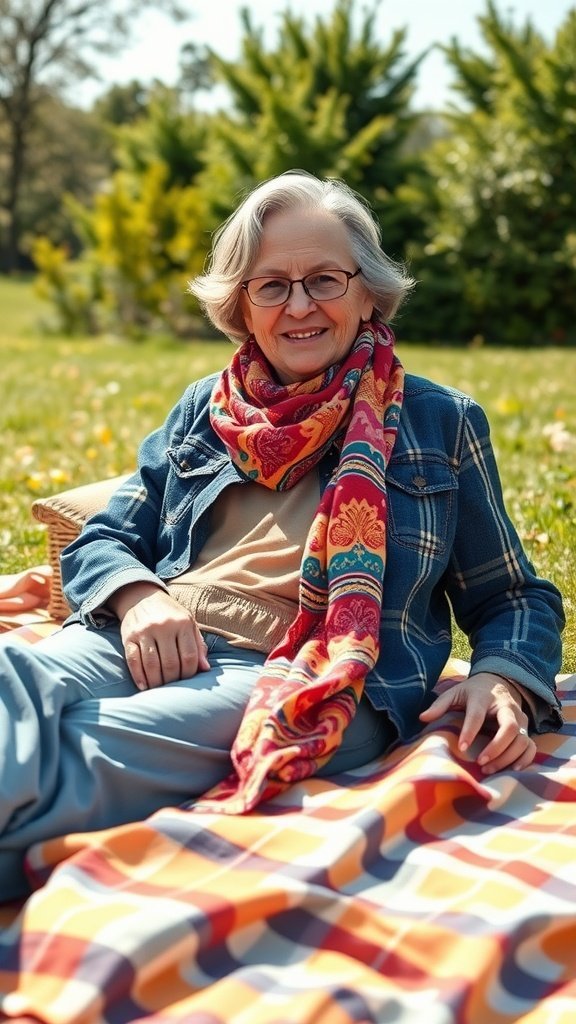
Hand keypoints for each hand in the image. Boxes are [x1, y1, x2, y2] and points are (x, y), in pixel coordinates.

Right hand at [109, 582, 209, 689]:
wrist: (142, 597)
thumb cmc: (170, 614)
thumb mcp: (189, 623)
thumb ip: (198, 645)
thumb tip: (205, 669)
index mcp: (182, 623)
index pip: (189, 656)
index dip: (190, 674)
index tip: (187, 680)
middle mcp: (163, 626)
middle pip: (170, 663)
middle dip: (173, 680)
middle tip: (173, 687)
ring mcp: (144, 631)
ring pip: (151, 665)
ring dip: (156, 682)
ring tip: (159, 689)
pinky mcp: (129, 637)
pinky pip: (133, 661)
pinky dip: (139, 676)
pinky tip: (144, 686)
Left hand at [419, 672, 535, 773]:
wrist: (500, 681)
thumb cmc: (474, 691)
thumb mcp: (456, 692)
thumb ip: (440, 705)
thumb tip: (422, 718)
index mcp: (484, 697)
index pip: (478, 714)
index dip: (470, 731)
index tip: (462, 747)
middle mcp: (506, 707)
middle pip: (509, 728)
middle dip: (496, 748)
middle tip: (481, 763)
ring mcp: (520, 718)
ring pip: (522, 739)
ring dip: (508, 757)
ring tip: (489, 769)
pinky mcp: (526, 729)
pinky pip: (531, 746)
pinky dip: (525, 759)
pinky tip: (512, 770)